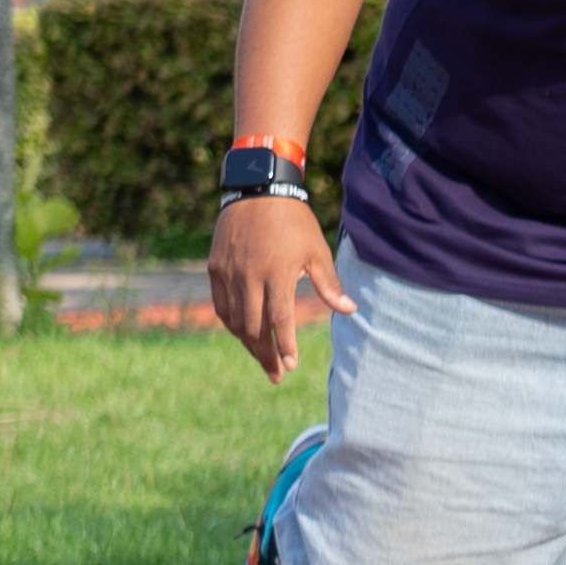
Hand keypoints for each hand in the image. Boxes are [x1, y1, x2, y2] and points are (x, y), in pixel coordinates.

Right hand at [207, 194, 352, 382]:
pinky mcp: (215, 268)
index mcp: (277, 274)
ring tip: (262, 357)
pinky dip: (231, 323)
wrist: (258, 189)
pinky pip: (221, 305)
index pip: (280, 321)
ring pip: (235, 320)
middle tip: (276, 375)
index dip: (285, 346)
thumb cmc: (294, 221)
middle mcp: (249, 277)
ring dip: (248, 342)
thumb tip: (350, 310)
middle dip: (266, 355)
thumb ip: (329, 284)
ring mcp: (229, 273)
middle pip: (254, 328)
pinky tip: (242, 333)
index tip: (290, 367)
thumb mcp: (316, 250)